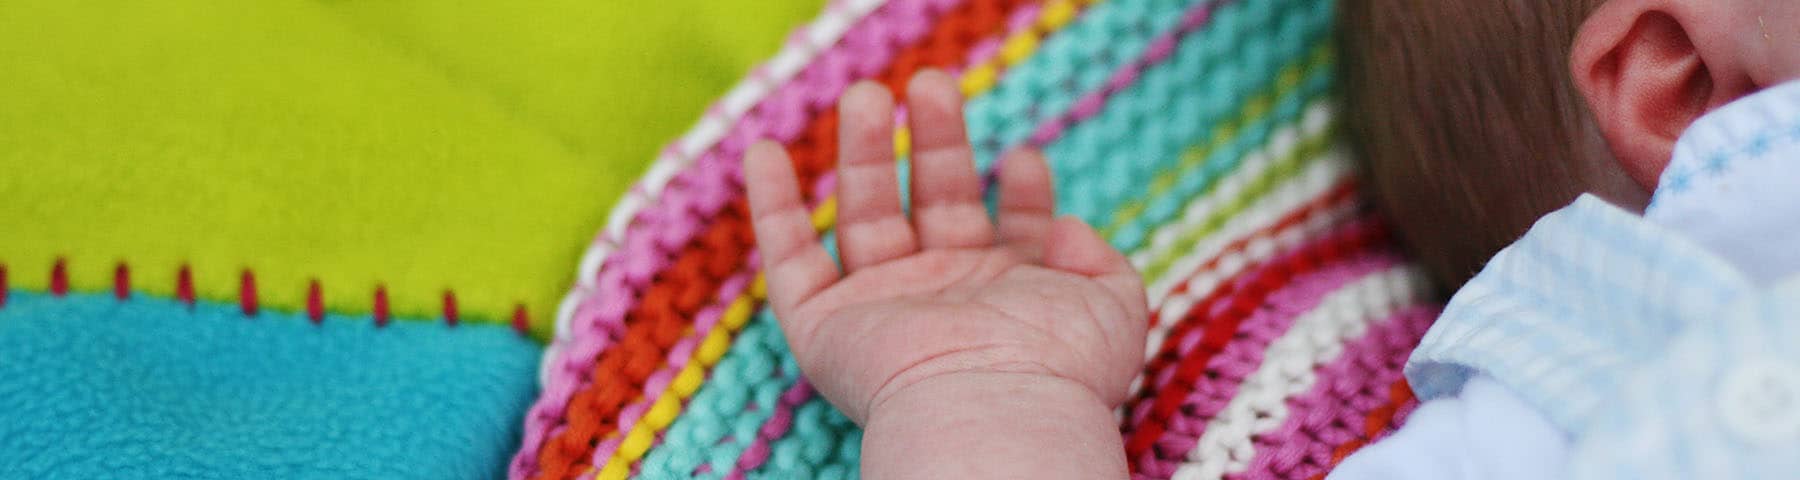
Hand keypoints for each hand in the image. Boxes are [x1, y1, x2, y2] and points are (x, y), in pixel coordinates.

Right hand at [743, 70, 1148, 424]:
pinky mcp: (825, 327)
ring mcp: (884, 307)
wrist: (993, 407)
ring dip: (863, 151)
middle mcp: (945, 297)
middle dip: (937, 140)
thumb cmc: (1058, 368)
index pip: (1010, 229)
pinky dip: (772, 207)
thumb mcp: (1113, 307)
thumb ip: (1103, 262)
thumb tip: (1064, 227)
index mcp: (1008, 296)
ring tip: (867, 94)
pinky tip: (764, 152)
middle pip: (935, 200)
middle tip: (933, 82)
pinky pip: (787, 260)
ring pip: (865, 214)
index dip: (1021, 192)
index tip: (1024, 159)